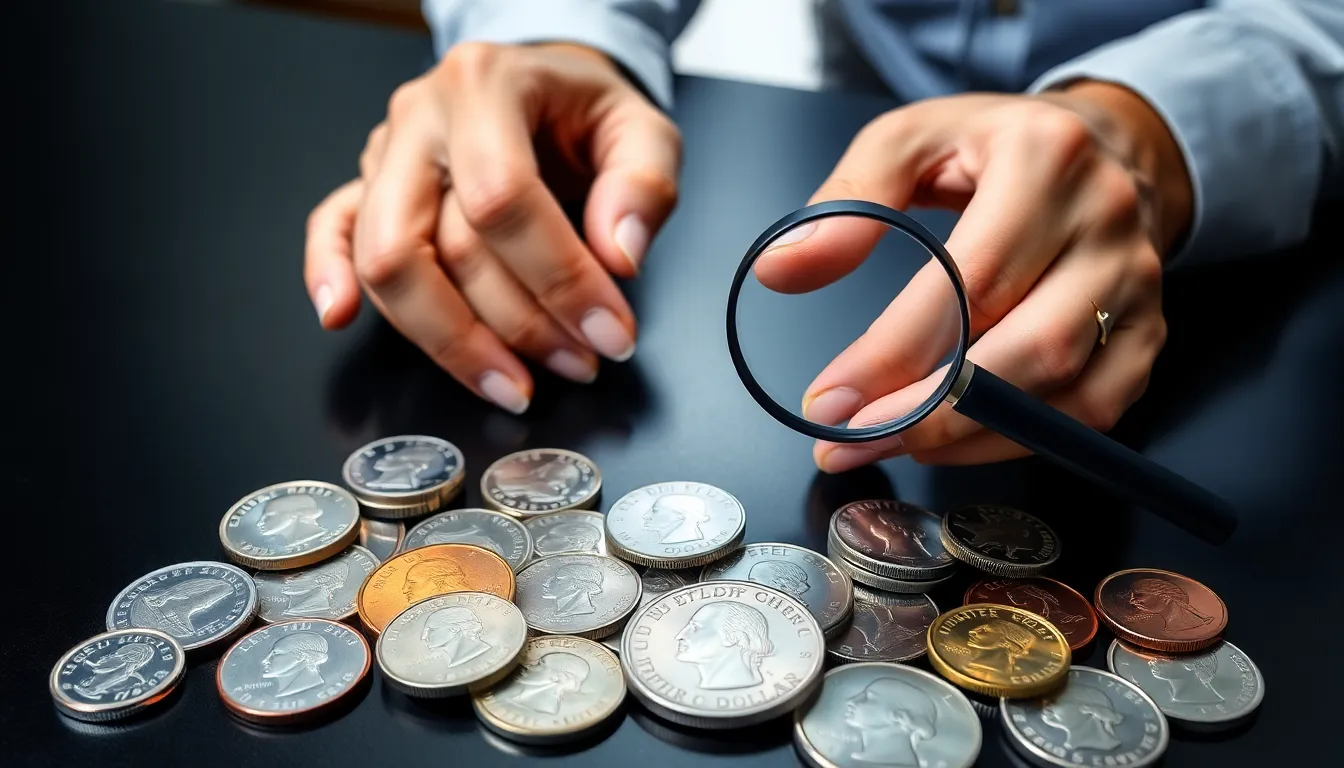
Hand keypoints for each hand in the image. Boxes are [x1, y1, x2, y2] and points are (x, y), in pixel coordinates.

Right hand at [303, 43, 680, 412]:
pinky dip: (327, 274)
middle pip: (437, 244)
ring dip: (452, 341)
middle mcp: (422, 119)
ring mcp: (384, 154)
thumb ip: (643, 183)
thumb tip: (619, 257)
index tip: (612, 333)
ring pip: (387, 263)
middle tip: (578, 363)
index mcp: (487, 86)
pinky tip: (340, 316)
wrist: (546, 84)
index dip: (561, 279)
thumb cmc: (586, 111)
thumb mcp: (643, 127)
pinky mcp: (367, 188)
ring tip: (515, 381)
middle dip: (515, 324)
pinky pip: (332, 229)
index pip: (504, 198)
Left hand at [754, 83, 1192, 471]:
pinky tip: (952, 442)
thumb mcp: (908, 141)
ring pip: (1061, 391)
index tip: (829, 399)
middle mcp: (1107, 222)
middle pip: (1024, 347)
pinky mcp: (1150, 334)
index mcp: (1046, 158)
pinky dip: (1016, 442)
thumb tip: (780, 270)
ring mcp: (1139, 284)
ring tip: (887, 445)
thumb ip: (844, 202)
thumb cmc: (992, 150)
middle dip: (927, 413)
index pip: (970, 281)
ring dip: (966, 437)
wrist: (1103, 151)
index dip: (895, 354)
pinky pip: (1089, 412)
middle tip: (850, 440)